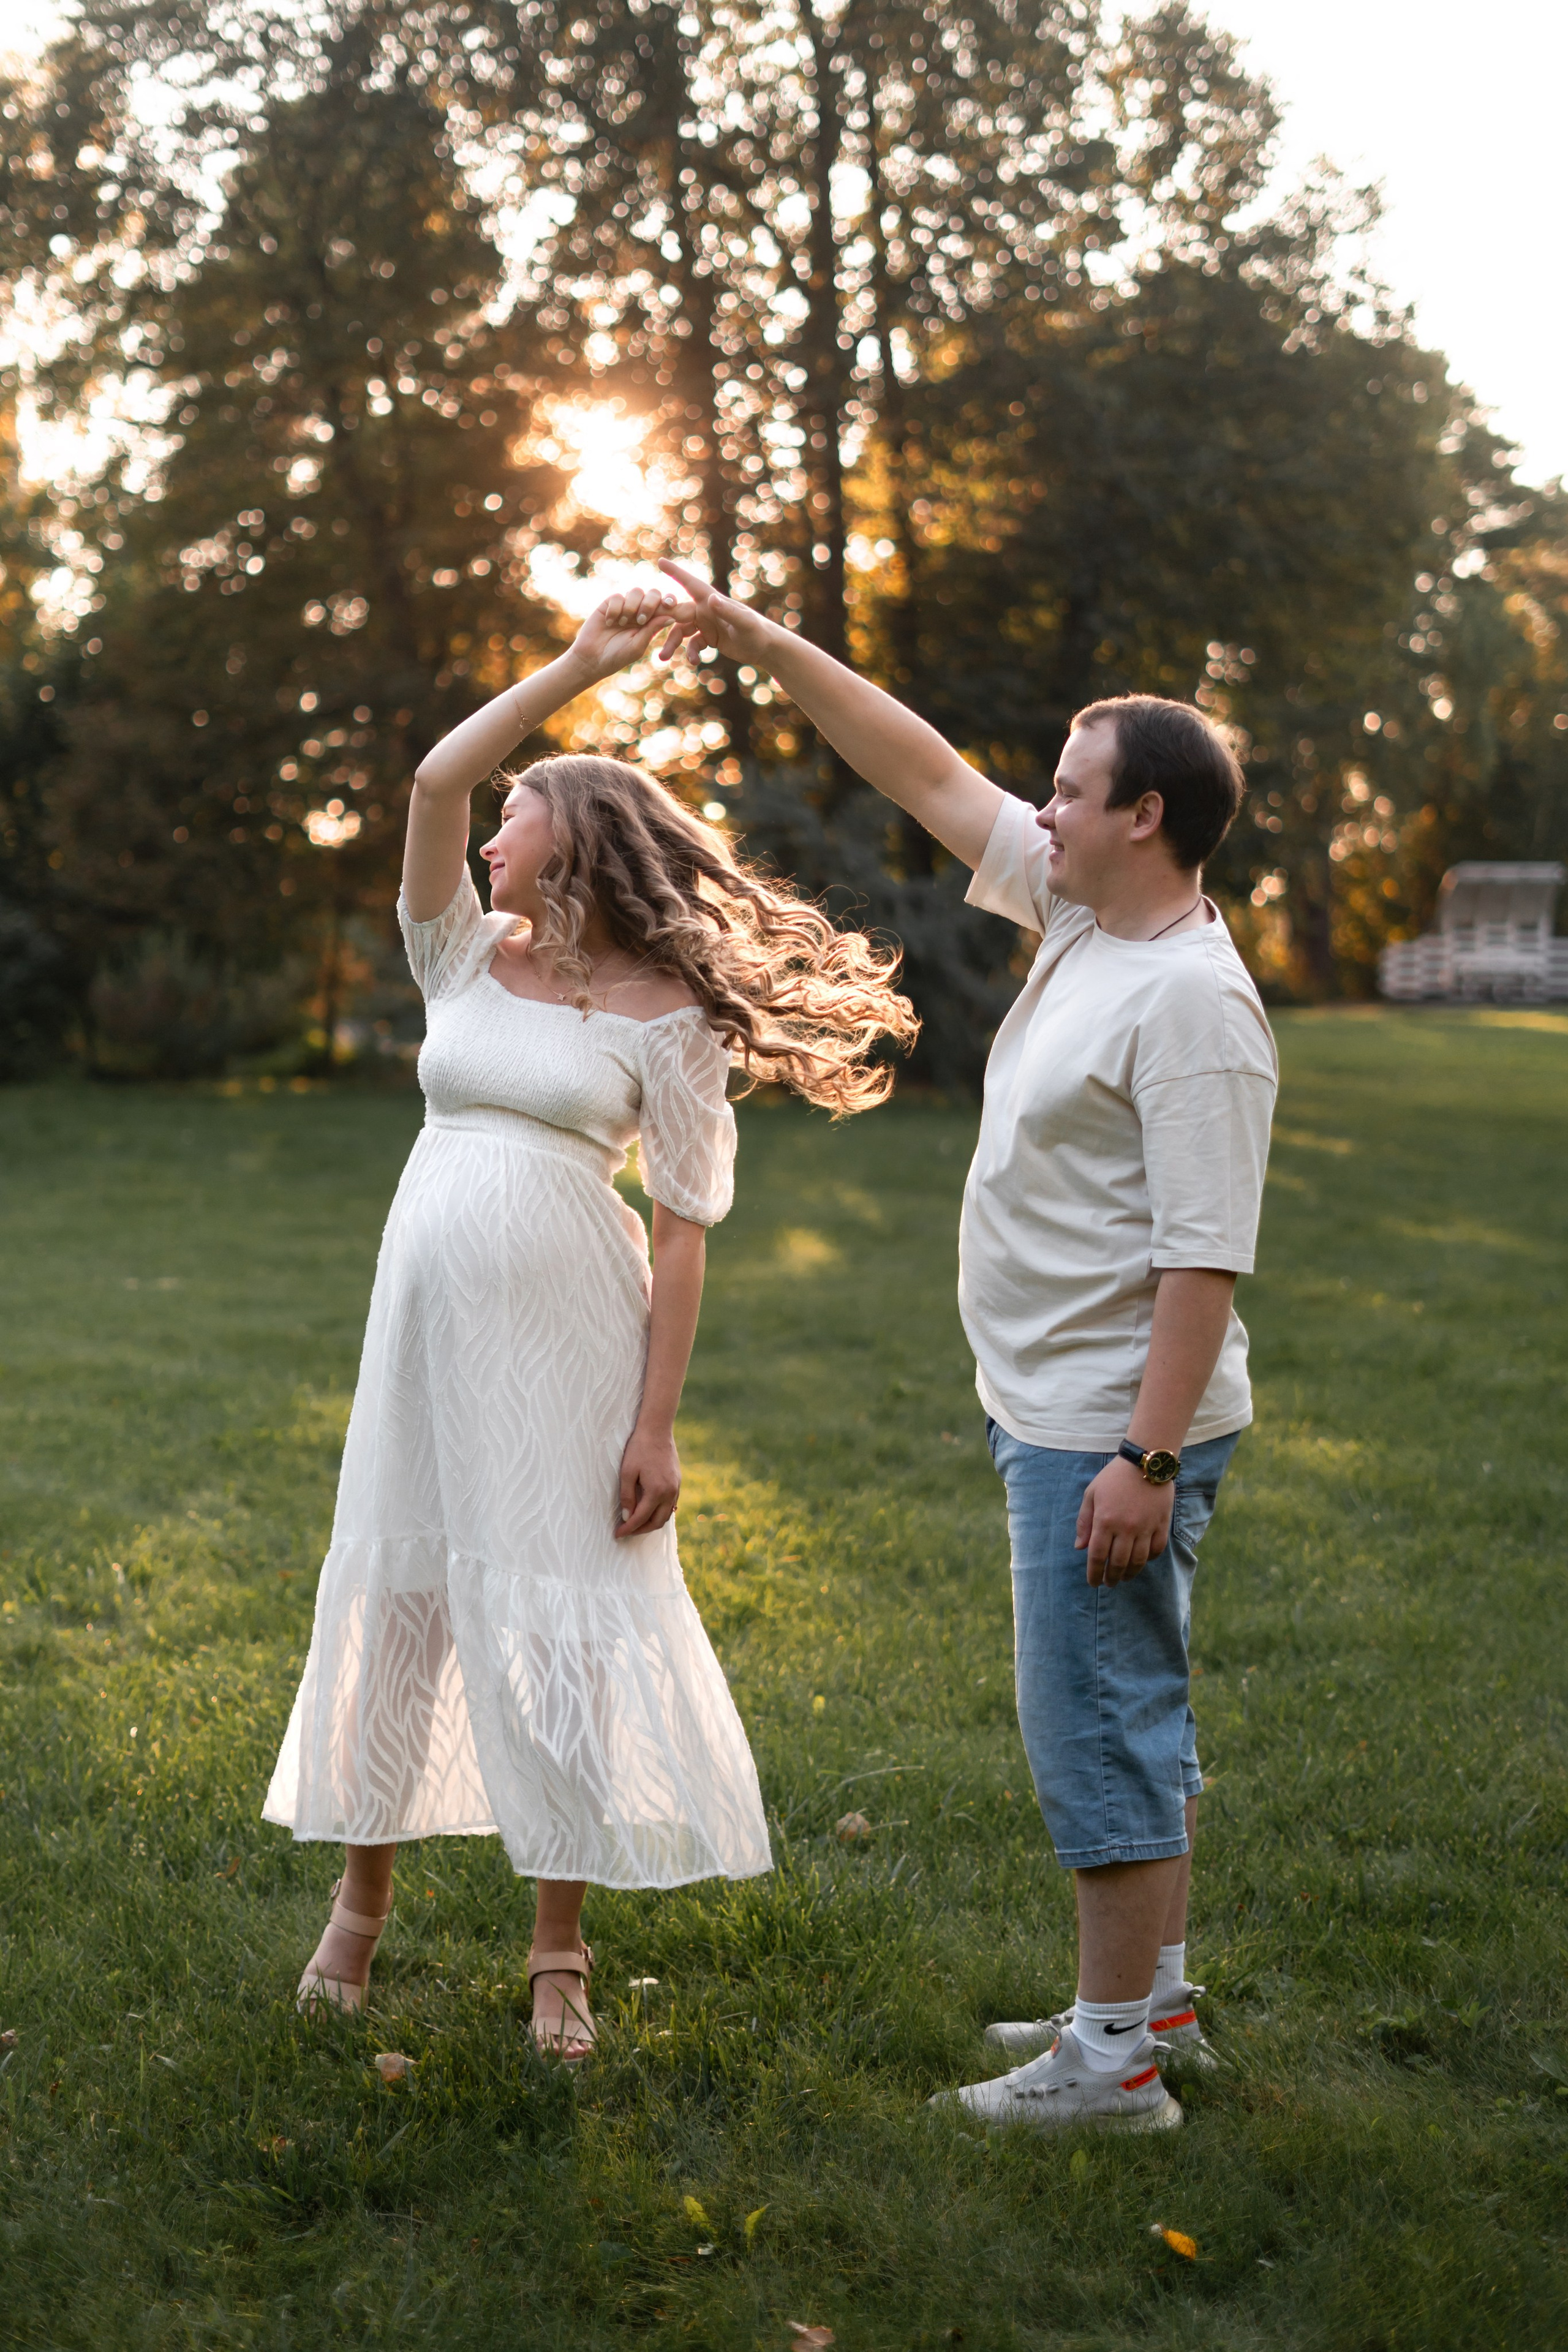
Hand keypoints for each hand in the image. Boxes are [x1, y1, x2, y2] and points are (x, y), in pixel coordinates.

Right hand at [568, 586, 700, 684]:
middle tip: (641, 619)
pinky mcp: (610, 604)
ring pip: (636, 592)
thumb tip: (671, 617)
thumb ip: (652, 629)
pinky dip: (615, 609)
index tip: (669, 605)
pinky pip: (617, 596)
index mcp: (652, 622)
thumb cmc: (617, 656)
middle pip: (653, 593)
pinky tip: (609, 622)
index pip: (665, 606)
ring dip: (631, 607)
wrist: (592, 658)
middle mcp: (641, 611)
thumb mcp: (637, 645)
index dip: (669, 602)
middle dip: (650, 603)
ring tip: (622, 623)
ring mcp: (625, 606)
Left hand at [615, 1420, 680, 1537]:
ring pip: (666, 1515)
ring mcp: (676, 1488)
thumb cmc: (639, 1449)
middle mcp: (670, 1492)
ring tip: (636, 1524)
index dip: (628, 1528)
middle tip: (626, 1531)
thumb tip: (627, 1517)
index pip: (641, 1518)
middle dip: (641, 1530)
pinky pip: (670, 1505)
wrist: (657, 1430)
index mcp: (657, 1491)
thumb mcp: (627, 1472)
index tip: (617, 1534)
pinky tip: (649, 1511)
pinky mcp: (677, 1482)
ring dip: (651, 1523)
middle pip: (657, 1522)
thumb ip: (627, 1497)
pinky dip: (659, 1513)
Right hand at [657, 559, 775, 665]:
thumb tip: (710, 598)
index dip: (676, 572)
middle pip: (677, 612)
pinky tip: (693, 663)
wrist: (766, 647)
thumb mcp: (743, 623)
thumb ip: (727, 611)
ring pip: (680, 631)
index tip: (661, 561)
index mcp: (712, 601)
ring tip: (663, 657)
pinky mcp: (710, 638)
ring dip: (671, 643)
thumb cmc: (758, 632)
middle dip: (662, 621)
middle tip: (648, 630)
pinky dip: (690, 652)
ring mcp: (707, 623)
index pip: (691, 584)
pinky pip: (692, 643)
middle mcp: (706, 609)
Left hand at [1075, 1457, 1174, 1586]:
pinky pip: (1156, 1550)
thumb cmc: (1114, 1477)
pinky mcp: (1161, 1524)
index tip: (1093, 1583)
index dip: (1094, 1573)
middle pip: (1118, 1563)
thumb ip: (1084, 1522)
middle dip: (1111, 1577)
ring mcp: (1146, 1527)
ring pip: (1138, 1561)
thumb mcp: (1091, 1494)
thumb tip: (1080, 1548)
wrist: (1145, 1462)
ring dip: (1130, 1574)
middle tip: (1108, 1583)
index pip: (1098, 1556)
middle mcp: (1126, 1528)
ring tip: (1123, 1578)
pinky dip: (1148, 1559)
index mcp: (1105, 1521)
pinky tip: (1141, 1561)